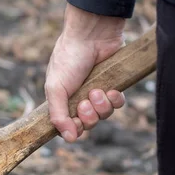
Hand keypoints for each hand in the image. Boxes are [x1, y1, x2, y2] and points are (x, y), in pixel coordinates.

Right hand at [45, 4, 126, 141]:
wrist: (92, 35)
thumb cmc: (68, 59)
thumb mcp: (55, 89)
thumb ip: (58, 115)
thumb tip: (70, 140)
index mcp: (63, 102)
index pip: (70, 128)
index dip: (75, 129)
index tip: (75, 121)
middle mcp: (79, 99)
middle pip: (89, 124)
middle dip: (89, 116)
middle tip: (85, 102)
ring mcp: (98, 93)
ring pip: (104, 115)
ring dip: (101, 106)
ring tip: (98, 90)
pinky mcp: (114, 85)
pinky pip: (118, 104)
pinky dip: (115, 99)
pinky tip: (111, 89)